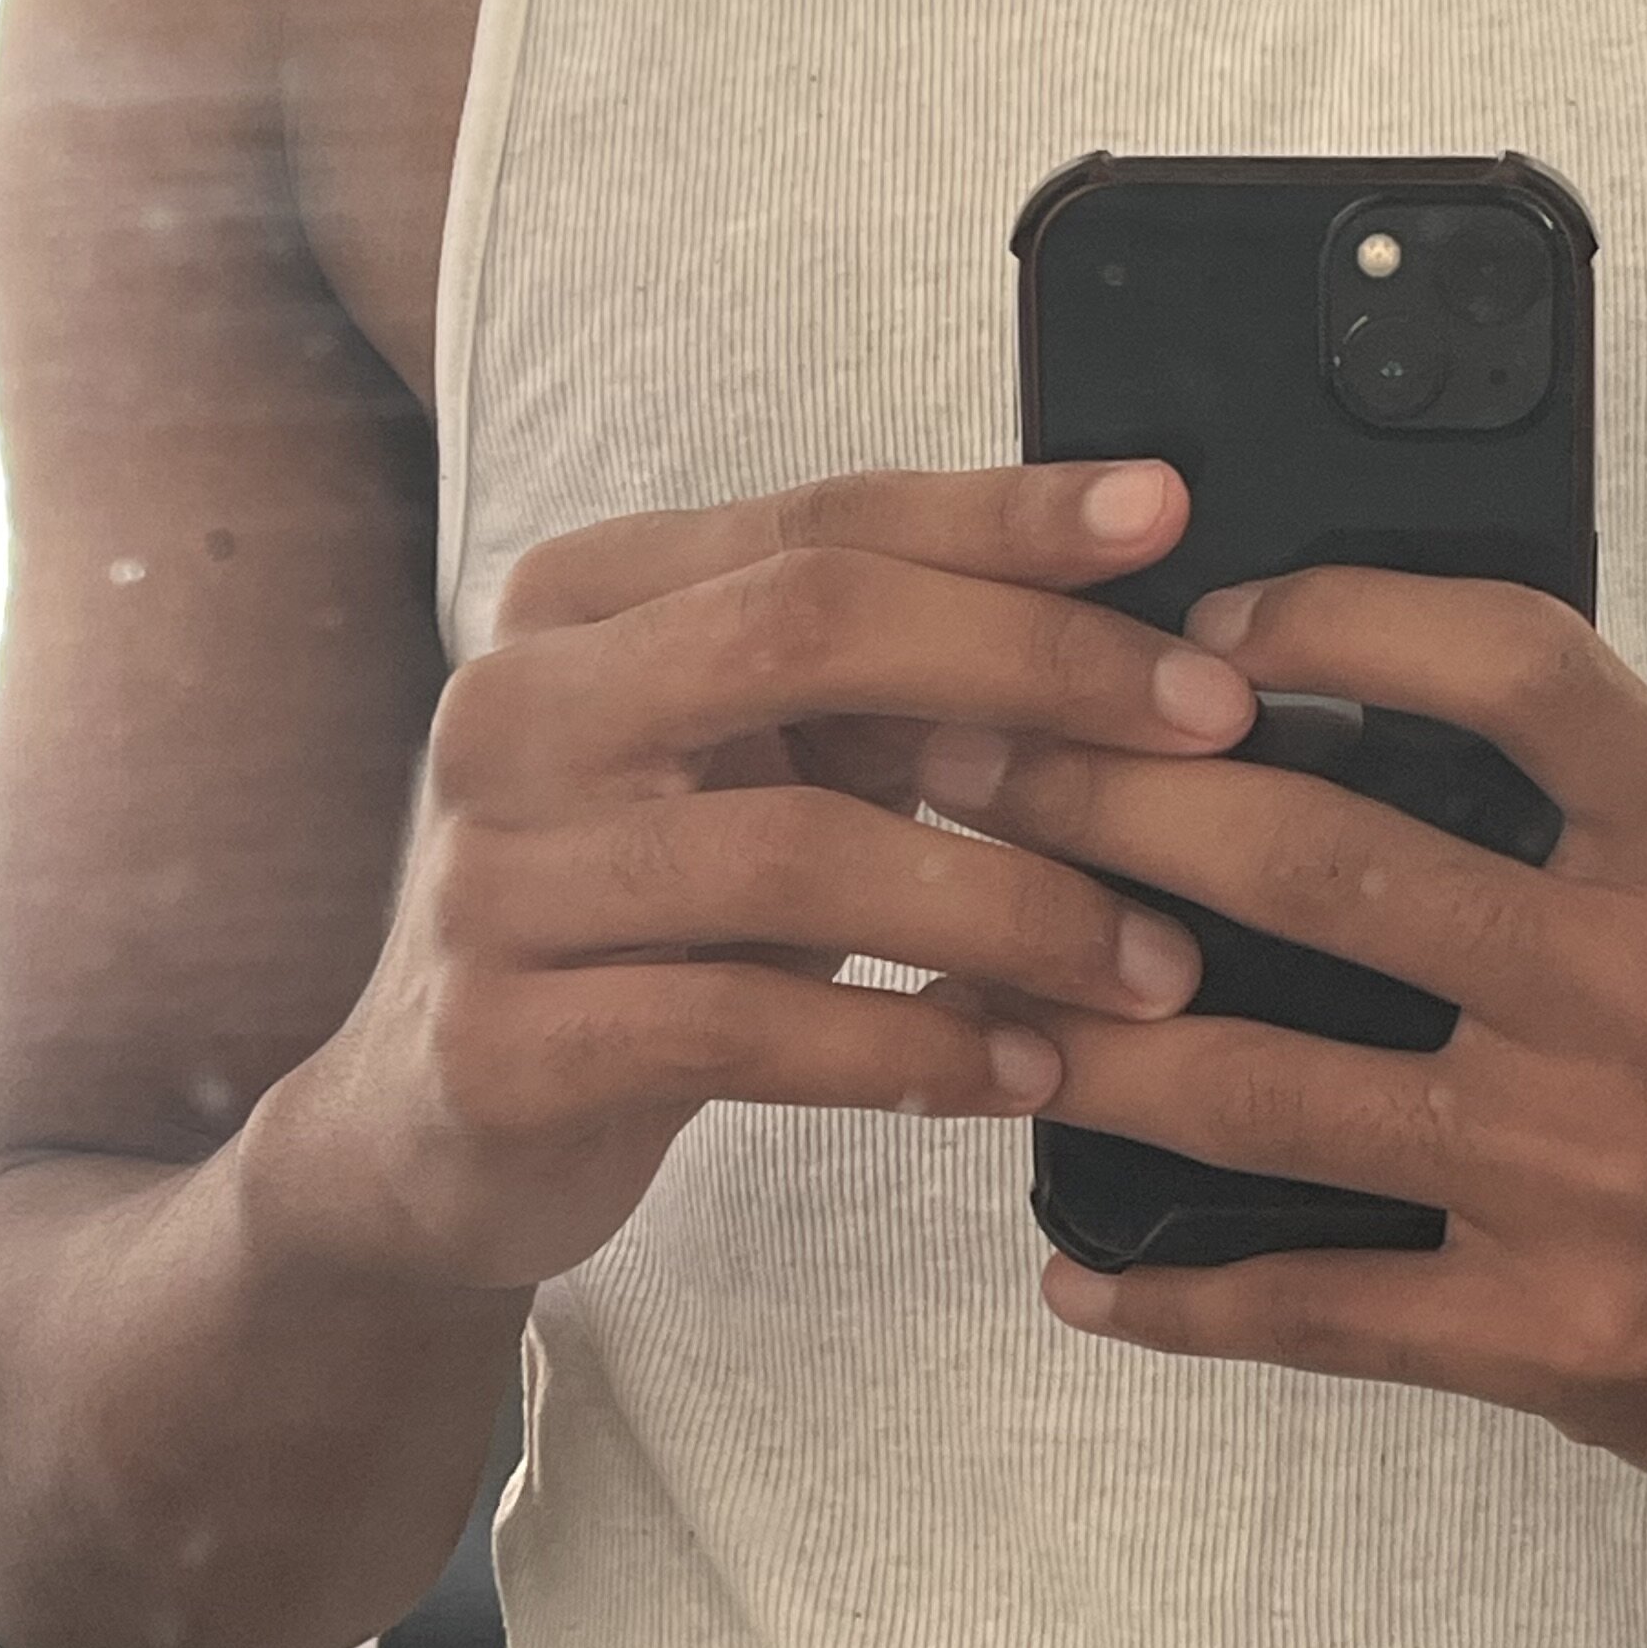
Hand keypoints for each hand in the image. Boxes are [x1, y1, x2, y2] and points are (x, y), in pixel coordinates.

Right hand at [238, 459, 1251, 1294]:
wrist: (432, 1133)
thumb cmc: (646, 929)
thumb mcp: (756, 778)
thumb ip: (888, 691)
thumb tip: (1137, 611)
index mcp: (581, 604)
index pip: (820, 520)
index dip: (1000, 516)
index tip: (1169, 515)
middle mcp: (514, 708)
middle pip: (806, 629)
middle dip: (1035, 670)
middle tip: (1214, 731)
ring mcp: (493, 877)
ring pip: (794, 853)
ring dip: (1011, 906)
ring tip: (1155, 962)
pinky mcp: (499, 1043)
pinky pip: (740, 1031)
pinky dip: (907, 1051)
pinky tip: (1024, 1072)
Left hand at [916, 567, 1646, 1507]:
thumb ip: (1568, 789)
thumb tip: (1307, 680)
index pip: (1509, 665)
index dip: (1329, 619)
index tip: (1190, 627)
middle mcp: (1645, 996)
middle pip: (1324, 864)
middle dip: (1104, 807)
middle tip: (960, 771)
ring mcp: (1589, 1175)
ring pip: (1267, 1090)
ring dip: (1083, 1045)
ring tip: (966, 1002)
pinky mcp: (1555, 1333)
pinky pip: (1316, 1305)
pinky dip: (1175, 1295)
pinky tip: (1075, 1270)